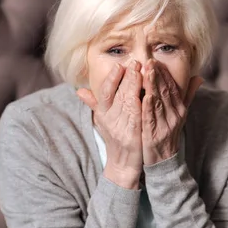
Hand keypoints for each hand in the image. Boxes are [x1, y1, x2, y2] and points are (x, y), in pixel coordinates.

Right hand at [77, 61, 143, 189]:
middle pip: (118, 94)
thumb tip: (79, 91)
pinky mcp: (132, 135)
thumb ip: (95, 104)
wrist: (123, 165)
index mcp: (102, 114)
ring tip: (143, 72)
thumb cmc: (116, 139)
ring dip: (136, 86)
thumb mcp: (103, 121)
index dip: (112, 78)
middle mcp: (109, 119)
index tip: (120, 65)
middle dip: (127, 77)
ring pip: (128, 102)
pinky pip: (137, 116)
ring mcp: (120, 128)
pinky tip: (148, 93)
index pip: (104, 92)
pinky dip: (142, 104)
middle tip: (136, 62)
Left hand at [141, 60, 202, 165]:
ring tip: (146, 73)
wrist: (165, 160)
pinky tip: (144, 96)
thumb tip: (199, 77)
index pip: (174, 88)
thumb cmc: (169, 134)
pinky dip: (148, 107)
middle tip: (149, 61)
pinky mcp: (154, 136)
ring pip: (158, 102)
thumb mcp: (181, 114)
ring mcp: (165, 126)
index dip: (165, 74)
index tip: (156, 61)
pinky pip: (151, 119)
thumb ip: (188, 95)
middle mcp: (174, 116)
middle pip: (166, 92)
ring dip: (152, 86)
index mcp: (180, 109)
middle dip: (157, 76)